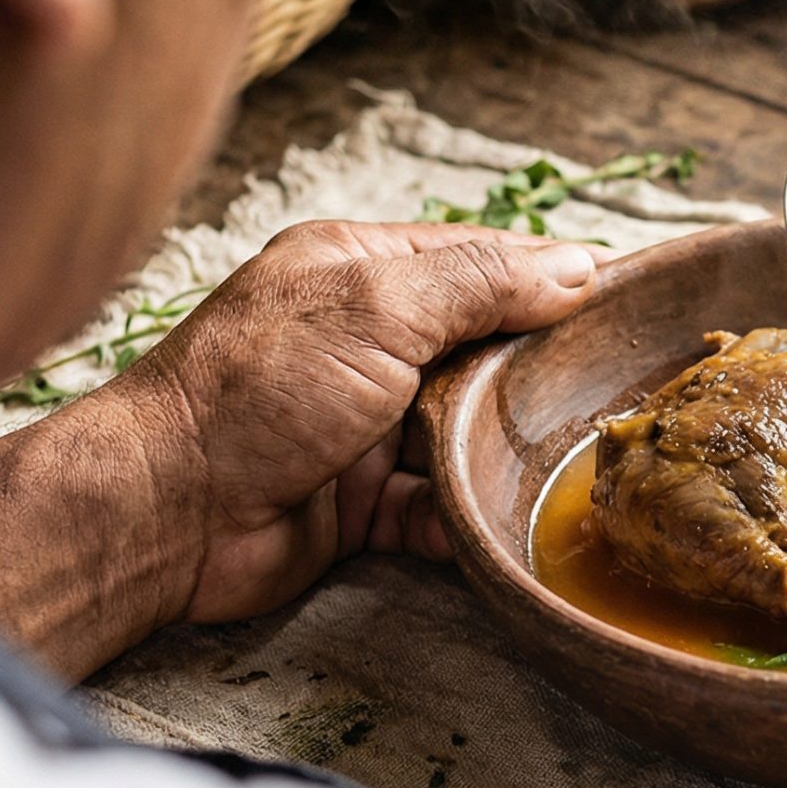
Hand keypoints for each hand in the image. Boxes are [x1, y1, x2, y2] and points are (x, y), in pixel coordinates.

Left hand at [109, 221, 596, 623]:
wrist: (164, 511)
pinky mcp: (355, 502)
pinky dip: (460, 520)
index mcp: (360, 271)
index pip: (479, 262)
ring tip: (560, 463)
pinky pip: (433, 509)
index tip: (622, 301)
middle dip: (533, 376)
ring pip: (464, 433)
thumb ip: (480, 284)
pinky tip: (492, 525)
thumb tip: (575, 265)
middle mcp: (362, 341)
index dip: (549, 279)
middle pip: (481, 352)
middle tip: (606, 392)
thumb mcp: (377, 308)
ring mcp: (360, 424)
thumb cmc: (253, 389)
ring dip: (501, 452)